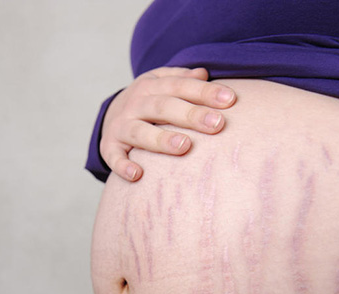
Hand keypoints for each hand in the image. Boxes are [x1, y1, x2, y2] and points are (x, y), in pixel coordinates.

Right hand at [100, 67, 235, 181]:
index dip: (204, 92)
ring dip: (161, 139)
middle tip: (216, 124)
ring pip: (140, 132)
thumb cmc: (148, 101)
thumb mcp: (161, 83)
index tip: (229, 100)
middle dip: (190, 115)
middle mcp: (135, 104)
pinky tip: (137, 174)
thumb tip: (203, 73)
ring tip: (185, 146)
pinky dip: (122, 166)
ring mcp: (121, 126)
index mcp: (151, 86)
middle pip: (163, 107)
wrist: (110, 115)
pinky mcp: (109, 147)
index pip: (180, 86)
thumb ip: (181, 78)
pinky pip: (114, 157)